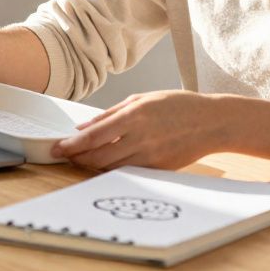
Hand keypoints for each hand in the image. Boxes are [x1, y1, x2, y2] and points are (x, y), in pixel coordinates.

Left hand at [51, 90, 228, 170]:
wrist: (211, 122)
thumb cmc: (177, 106)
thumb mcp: (141, 99)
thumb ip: (110, 114)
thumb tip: (84, 126)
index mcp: (134, 116)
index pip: (94, 135)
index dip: (72, 145)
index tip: (58, 148)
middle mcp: (140, 138)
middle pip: (98, 156)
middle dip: (77, 158)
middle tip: (64, 155)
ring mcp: (150, 156)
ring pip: (111, 167)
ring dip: (92, 165)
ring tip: (80, 159)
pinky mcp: (157, 169)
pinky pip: (128, 172)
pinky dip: (113, 169)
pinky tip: (105, 163)